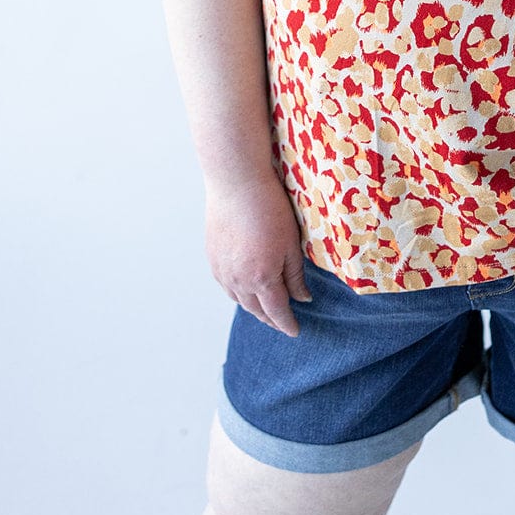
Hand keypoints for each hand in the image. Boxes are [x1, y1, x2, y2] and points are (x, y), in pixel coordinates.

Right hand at [203, 170, 310, 335]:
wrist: (236, 183)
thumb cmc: (269, 209)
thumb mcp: (290, 243)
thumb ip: (295, 275)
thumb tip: (302, 298)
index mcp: (261, 279)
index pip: (276, 311)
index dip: (287, 324)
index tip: (295, 332)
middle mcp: (238, 281)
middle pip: (255, 310)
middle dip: (270, 319)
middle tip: (282, 323)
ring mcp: (222, 270)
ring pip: (239, 300)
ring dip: (253, 307)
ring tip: (265, 309)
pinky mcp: (212, 258)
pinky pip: (226, 285)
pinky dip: (238, 293)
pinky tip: (245, 288)